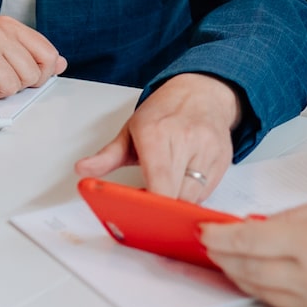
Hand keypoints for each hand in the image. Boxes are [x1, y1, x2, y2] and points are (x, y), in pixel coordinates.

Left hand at [74, 73, 241, 202]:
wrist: (202, 91)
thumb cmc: (165, 111)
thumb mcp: (130, 130)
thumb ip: (107, 155)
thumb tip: (83, 170)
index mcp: (157, 133)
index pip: (159, 183)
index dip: (151, 206)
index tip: (140, 214)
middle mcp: (187, 140)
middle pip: (177, 196)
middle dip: (161, 208)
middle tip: (148, 208)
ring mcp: (209, 150)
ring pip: (193, 198)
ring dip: (177, 203)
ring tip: (165, 191)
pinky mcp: (223, 159)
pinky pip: (207, 193)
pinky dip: (192, 196)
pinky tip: (182, 184)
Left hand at [200, 196, 306, 306]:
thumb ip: (294, 215)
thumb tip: (260, 224)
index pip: (248, 242)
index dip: (219, 237)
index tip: (204, 230)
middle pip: (247, 270)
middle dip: (222, 258)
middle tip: (207, 244)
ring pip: (260, 290)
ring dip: (237, 275)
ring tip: (224, 260)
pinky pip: (282, 302)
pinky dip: (261, 288)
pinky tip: (255, 275)